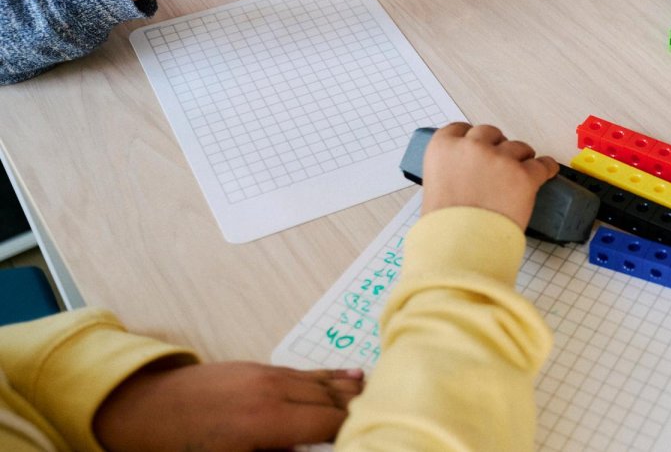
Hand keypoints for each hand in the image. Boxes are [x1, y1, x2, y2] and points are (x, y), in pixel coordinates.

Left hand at [93, 361, 363, 451]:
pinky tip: (350, 377)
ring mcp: (265, 374)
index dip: (354, 430)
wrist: (137, 406)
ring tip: (381, 395)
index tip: (377, 433)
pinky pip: (303, 372)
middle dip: (360, 409)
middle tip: (392, 415)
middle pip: (330, 400)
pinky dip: (329, 377)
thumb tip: (308, 448)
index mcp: (267, 422)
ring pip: (320, 383)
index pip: (329, 424)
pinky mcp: (256, 367)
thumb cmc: (177, 446)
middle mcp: (273, 391)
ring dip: (350, 391)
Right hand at [421, 123, 558, 228]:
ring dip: (520, 158)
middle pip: (490, 133)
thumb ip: (450, 173)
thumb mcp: (435, 190)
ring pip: (518, 147)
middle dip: (496, 147)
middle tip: (498, 166)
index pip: (460, 129)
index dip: (471, 139)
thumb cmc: (445, 227)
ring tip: (519, 175)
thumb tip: (465, 175)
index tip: (478, 146)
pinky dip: (545, 168)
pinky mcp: (524, 176)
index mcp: (443, 148)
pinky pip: (542, 164)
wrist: (460, 247)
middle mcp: (472, 147)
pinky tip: (546, 171)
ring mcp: (500, 159)